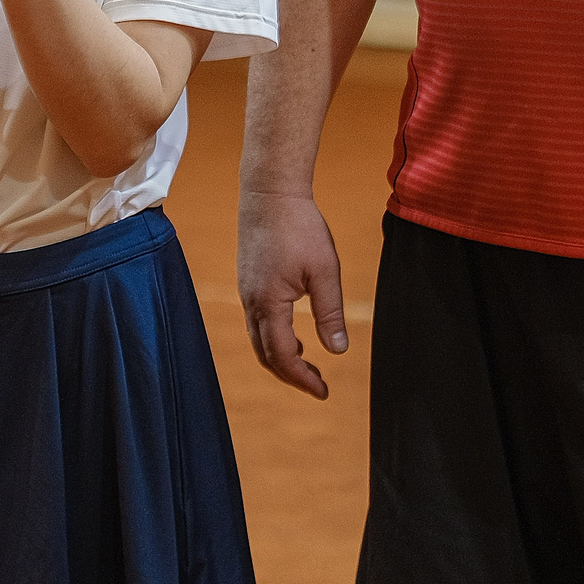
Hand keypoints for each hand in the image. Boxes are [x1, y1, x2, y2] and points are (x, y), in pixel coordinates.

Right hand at [237, 189, 350, 398]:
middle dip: (290, 375)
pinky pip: (256, 322)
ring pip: (258, 339)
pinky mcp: (247, 281)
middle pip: (265, 355)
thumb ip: (330, 313)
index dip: (302, 378)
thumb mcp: (324, 271)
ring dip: (280, 357)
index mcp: (269, 303)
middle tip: (317, 385)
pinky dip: (273, 338)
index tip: (324, 391)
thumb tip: (337, 351)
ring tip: (308, 363)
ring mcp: (245, 291)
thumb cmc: (300, 227)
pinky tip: (294, 333)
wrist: (268, 192)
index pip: (283, 356)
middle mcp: (251, 302)